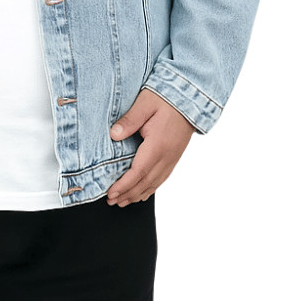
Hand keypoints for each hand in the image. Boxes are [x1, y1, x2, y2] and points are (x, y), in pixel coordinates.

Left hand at [106, 90, 194, 206]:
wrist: (190, 99)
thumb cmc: (166, 99)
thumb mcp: (145, 103)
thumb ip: (129, 120)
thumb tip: (113, 135)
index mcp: (158, 145)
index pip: (138, 172)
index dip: (124, 185)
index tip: (111, 193)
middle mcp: (167, 156)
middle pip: (146, 182)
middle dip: (127, 194)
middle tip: (111, 201)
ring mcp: (172, 158)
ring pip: (154, 183)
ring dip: (137, 194)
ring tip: (123, 201)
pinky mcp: (174, 156)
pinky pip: (162, 178)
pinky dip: (150, 188)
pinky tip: (143, 193)